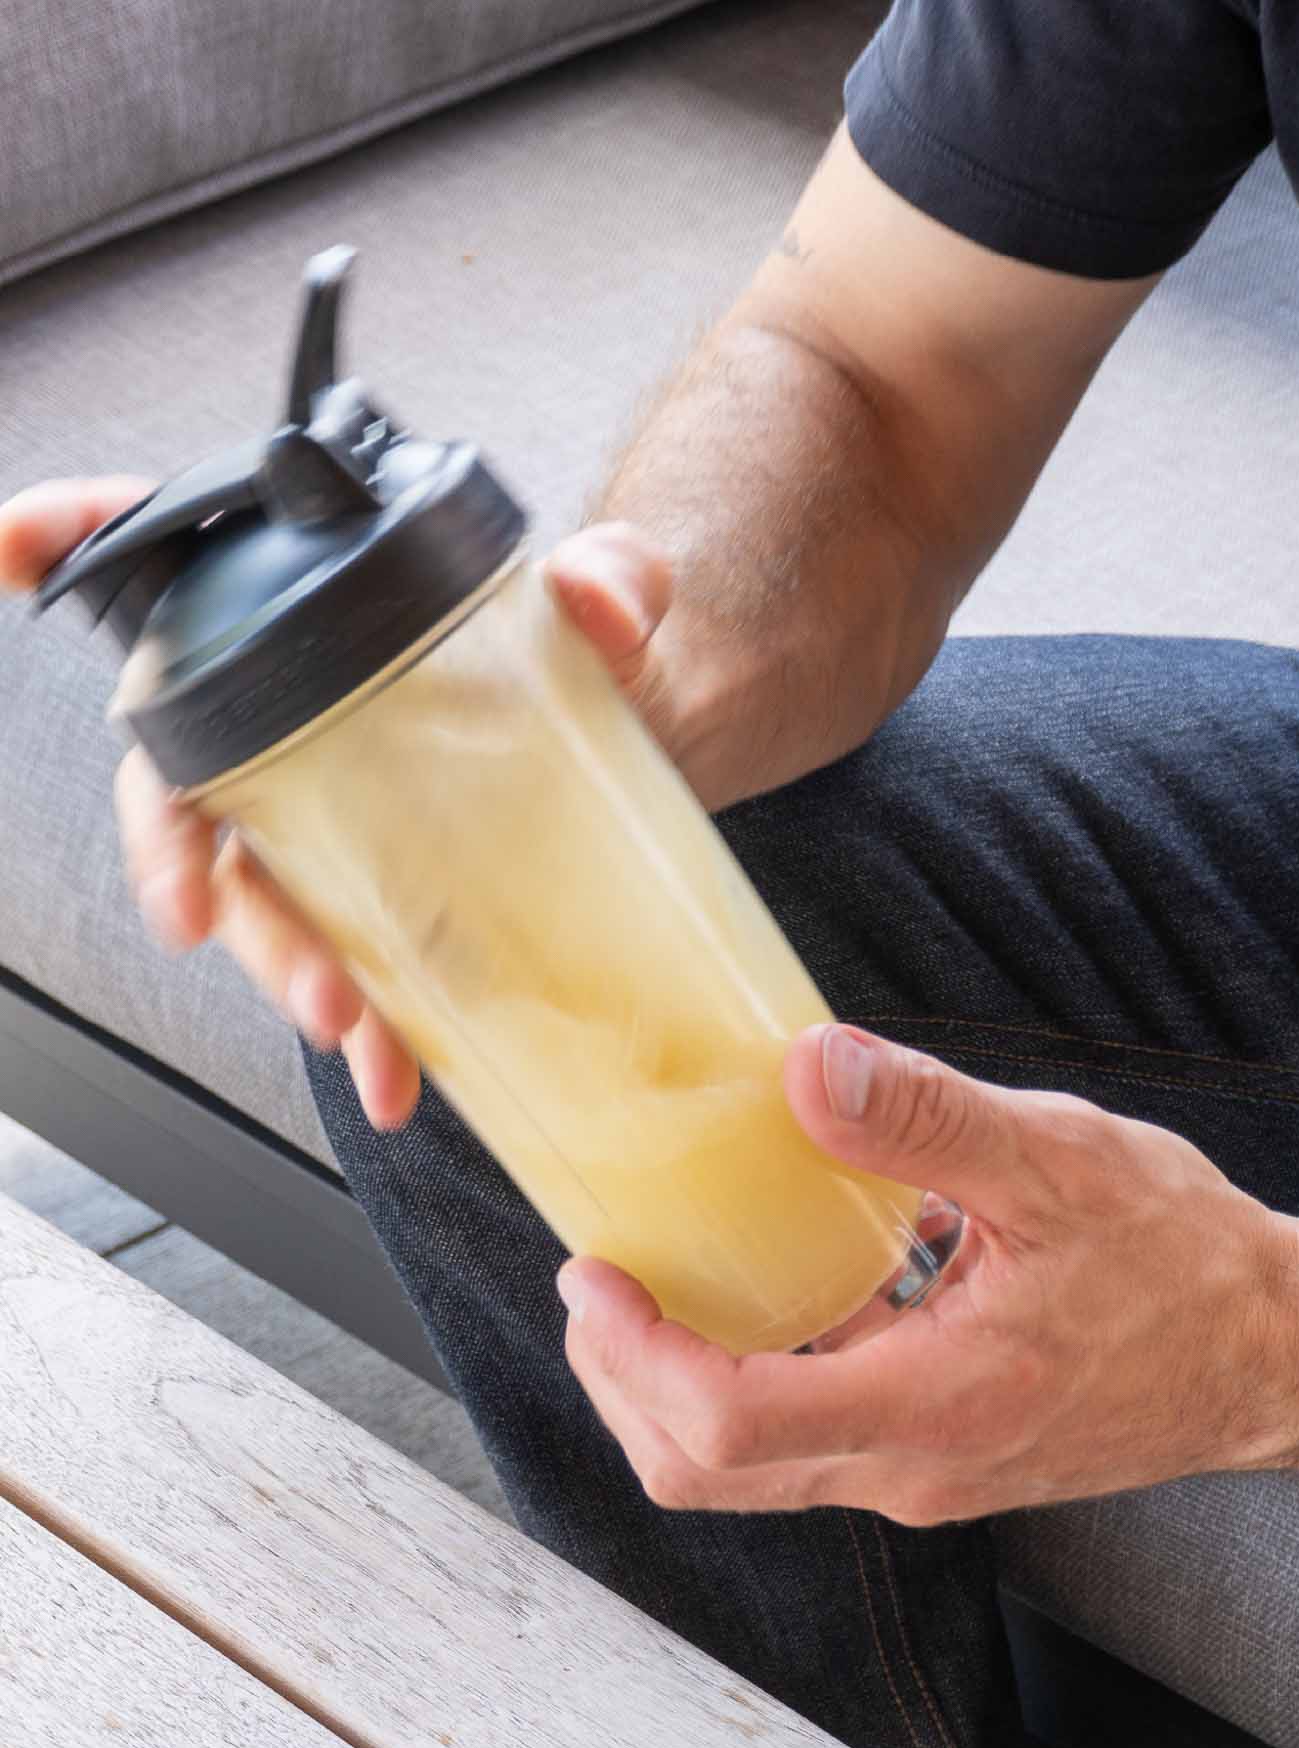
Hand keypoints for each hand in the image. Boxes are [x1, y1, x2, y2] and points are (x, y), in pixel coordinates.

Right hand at [1, 478, 673, 1127]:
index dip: (84, 540)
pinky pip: (341, 970)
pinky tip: (399, 1077)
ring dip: (276, 964)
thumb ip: (610, 581)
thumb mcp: (612, 607)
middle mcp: (294, 725)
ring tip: (341, 1018)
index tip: (18, 539)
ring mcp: (325, 825)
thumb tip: (601, 600)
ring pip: (253, 899)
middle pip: (183, 782)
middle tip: (195, 917)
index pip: (181, 566)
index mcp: (319, 625)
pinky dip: (368, 1032)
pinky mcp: (376, 906)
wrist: (654, 752)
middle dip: (173, 855)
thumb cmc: (596, 660)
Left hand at [559, 1026, 1298, 1522]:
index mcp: (940, 1404)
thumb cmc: (1187, 1262)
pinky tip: (758, 1295)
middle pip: (707, 1470)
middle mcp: (915, 1469)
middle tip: (601, 1278)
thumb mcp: (1060, 1161)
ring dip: (673, 1390)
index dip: (636, 1356)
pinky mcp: (937, 1464)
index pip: (731, 1425)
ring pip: (746, 1472)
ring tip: (655, 1283)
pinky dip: (742, 1387)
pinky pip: (803, 1450)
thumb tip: (805, 1068)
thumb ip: (926, 1118)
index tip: (595, 1274)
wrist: (1275, 1353)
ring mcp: (924, 1478)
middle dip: (625, 1379)